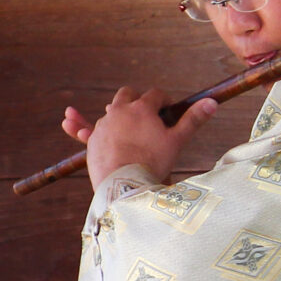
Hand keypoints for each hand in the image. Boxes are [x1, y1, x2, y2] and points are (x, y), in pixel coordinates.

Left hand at [62, 87, 217, 187]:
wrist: (124, 185)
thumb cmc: (153, 162)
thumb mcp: (177, 141)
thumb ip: (193, 120)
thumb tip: (213, 102)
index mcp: (141, 107)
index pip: (155, 95)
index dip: (164, 101)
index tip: (169, 111)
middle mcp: (119, 111)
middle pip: (127, 95)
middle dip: (138, 100)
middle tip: (147, 113)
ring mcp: (103, 125)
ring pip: (110, 113)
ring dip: (118, 115)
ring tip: (125, 125)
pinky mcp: (91, 140)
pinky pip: (85, 129)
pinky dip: (79, 125)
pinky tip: (67, 119)